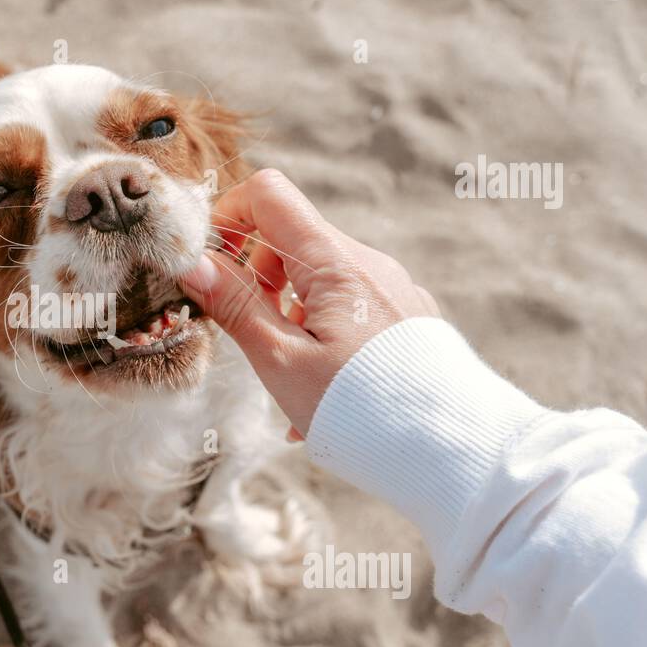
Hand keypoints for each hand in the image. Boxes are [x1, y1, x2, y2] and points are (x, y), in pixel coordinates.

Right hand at [179, 169, 439, 436]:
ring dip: (286, 310)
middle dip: (255, 276)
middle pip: (291, 237)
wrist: (453, 453)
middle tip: (247, 331)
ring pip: (319, 277)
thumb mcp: (281, 361)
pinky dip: (320, 333)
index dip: (228, 216)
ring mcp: (392, 288)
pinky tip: (320, 389)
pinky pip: (348, 307)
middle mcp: (368, 263)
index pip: (269, 193)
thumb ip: (237, 306)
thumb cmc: (362, 410)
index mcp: (335, 262)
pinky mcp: (406, 317)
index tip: (211, 263)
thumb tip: (194, 262)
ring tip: (285, 374)